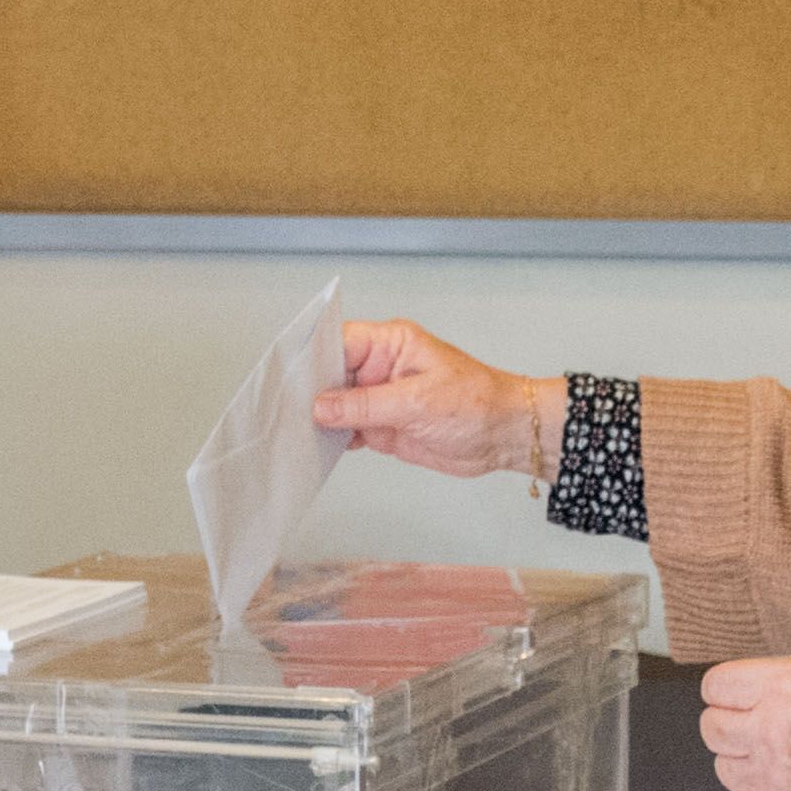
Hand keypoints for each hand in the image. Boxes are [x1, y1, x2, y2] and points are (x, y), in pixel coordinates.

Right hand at [311, 320, 557, 484]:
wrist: (505, 436)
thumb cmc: (478, 404)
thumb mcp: (418, 401)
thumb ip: (366, 405)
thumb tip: (322, 406)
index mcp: (390, 344)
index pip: (338, 342)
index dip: (312, 359)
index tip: (289, 379)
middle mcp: (380, 368)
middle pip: (330, 375)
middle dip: (310, 393)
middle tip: (285, 412)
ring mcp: (379, 398)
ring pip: (335, 405)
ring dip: (319, 420)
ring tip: (294, 433)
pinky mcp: (382, 426)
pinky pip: (347, 429)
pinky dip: (333, 439)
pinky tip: (317, 448)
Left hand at [697, 644, 790, 790]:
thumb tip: (775, 676)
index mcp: (788, 686)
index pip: (716, 686)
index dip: (728, 689)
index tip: (739, 695)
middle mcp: (773, 731)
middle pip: (711, 728)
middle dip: (732, 721)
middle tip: (758, 724)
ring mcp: (776, 778)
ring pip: (723, 768)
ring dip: (745, 760)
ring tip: (779, 756)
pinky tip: (785, 784)